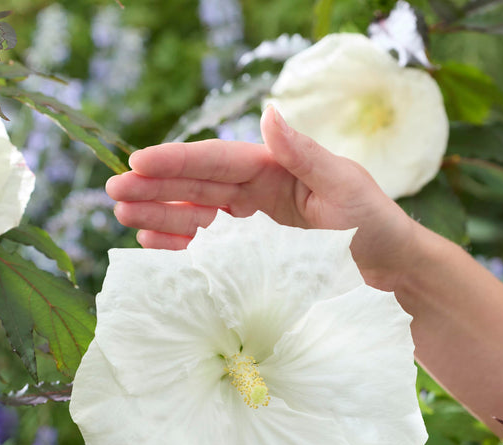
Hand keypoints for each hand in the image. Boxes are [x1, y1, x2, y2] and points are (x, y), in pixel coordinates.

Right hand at [106, 106, 415, 291]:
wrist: (389, 272)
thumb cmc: (373, 226)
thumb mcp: (344, 186)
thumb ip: (304, 154)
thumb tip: (267, 114)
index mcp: (276, 167)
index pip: (218, 161)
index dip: (177, 162)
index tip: (138, 162)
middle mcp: (257, 190)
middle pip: (196, 185)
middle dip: (154, 187)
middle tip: (113, 191)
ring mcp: (251, 222)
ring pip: (195, 213)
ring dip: (159, 214)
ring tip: (123, 216)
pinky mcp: (250, 253)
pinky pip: (207, 244)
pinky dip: (179, 243)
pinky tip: (154, 243)